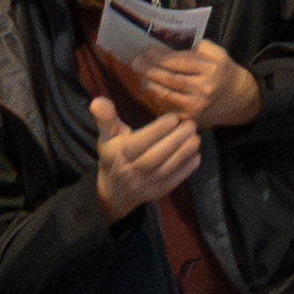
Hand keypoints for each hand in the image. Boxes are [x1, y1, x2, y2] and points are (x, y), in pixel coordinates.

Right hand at [93, 103, 202, 220]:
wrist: (114, 192)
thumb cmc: (113, 155)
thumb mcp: (106, 137)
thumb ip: (105, 118)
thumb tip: (97, 100)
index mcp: (120, 154)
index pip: (140, 143)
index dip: (158, 130)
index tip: (174, 117)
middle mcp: (134, 170)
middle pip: (157, 156)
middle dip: (177, 139)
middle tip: (191, 123)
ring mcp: (148, 183)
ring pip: (168, 168)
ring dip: (185, 151)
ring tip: (196, 135)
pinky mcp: (159, 191)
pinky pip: (176, 180)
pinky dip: (188, 167)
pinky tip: (195, 152)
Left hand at [131, 38, 260, 129]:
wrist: (236, 98)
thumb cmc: (222, 71)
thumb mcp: (217, 53)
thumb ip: (197, 47)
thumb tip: (171, 47)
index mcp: (210, 68)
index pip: (177, 61)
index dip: (158, 56)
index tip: (146, 50)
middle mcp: (203, 88)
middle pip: (168, 78)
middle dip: (148, 69)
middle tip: (135, 61)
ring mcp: (196, 106)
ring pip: (165, 93)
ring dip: (148, 82)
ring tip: (139, 73)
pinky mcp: (190, 118)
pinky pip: (167, 106)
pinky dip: (155, 96)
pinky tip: (148, 87)